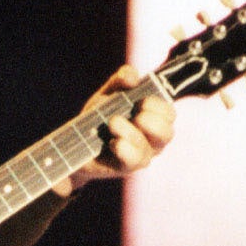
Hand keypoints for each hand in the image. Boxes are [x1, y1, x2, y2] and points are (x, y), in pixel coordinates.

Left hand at [52, 65, 175, 196]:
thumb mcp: (109, 92)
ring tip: (113, 123)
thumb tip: (132, 78)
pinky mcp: (125, 168)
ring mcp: (141, 156)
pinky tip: (113, 142)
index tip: (141, 100)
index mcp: (153, 119)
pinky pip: (134, 161)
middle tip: (135, 114)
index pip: (169, 114)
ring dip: (131, 132)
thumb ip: (121, 79)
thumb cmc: (99, 115)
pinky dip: (125, 148)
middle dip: (151, 121)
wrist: (76, 139)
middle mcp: (152, 140)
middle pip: (167, 133)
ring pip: (148, 148)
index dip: (159, 106)